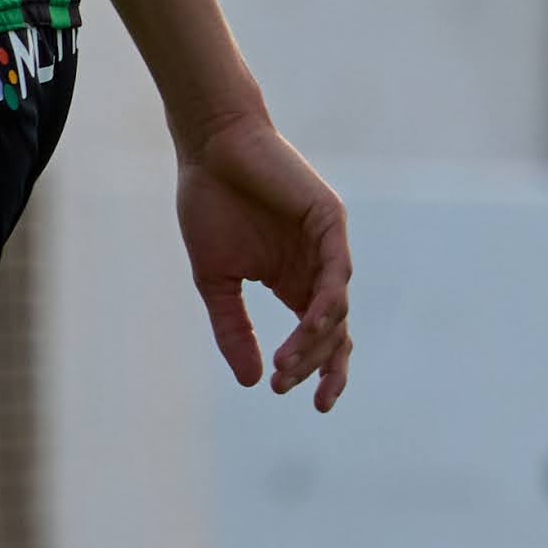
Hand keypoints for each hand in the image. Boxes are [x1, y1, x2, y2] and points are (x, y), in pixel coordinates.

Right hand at [177, 113, 351, 408]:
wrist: (209, 148)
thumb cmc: (209, 205)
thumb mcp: (215, 281)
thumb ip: (233, 329)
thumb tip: (253, 382)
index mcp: (293, 282)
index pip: (319, 337)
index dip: (315, 370)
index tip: (296, 399)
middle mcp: (316, 268)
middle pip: (334, 332)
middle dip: (313, 364)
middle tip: (286, 383)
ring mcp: (326, 245)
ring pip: (337, 307)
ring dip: (316, 340)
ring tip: (289, 363)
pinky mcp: (330, 221)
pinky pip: (338, 270)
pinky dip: (328, 301)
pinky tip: (310, 325)